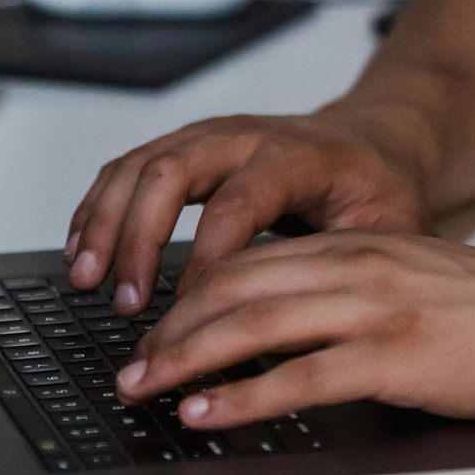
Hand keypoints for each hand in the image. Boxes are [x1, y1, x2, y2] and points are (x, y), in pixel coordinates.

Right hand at [65, 101, 433, 312]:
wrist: (376, 139)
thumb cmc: (381, 190)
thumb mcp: (392, 229)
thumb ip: (352, 274)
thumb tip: (311, 338)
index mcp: (300, 156)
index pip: (239, 202)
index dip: (206, 260)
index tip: (187, 316)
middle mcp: (248, 137)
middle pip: (173, 169)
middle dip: (138, 237)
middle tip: (126, 303)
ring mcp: (212, 136)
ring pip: (141, 163)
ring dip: (106, 221)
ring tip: (85, 281)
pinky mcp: (189, 146)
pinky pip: (129, 166)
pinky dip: (99, 207)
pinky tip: (82, 251)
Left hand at [114, 228, 474, 429]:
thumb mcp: (425, 291)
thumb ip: (364, 303)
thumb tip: (302, 343)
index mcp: (367, 248)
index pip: (254, 260)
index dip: (192, 295)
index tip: (154, 330)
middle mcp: (363, 267)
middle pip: (238, 286)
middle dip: (170, 328)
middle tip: (128, 367)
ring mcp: (379, 309)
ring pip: (255, 323)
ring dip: (186, 359)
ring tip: (143, 389)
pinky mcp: (399, 357)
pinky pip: (301, 375)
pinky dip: (243, 396)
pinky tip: (207, 413)